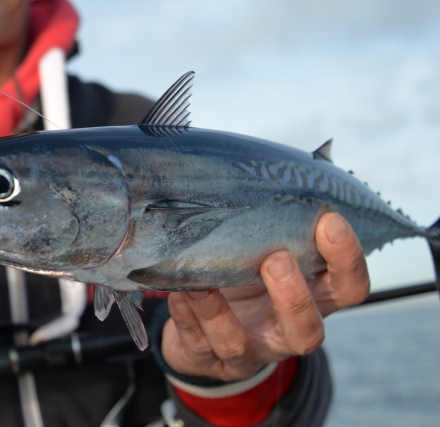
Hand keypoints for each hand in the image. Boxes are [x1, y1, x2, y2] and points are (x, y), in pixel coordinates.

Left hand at [161, 212, 369, 380]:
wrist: (205, 336)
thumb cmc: (243, 279)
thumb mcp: (264, 253)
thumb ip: (274, 225)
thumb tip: (267, 169)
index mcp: (311, 300)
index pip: (348, 287)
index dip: (346, 259)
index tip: (329, 220)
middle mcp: (285, 331)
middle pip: (308, 330)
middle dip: (293, 298)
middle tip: (276, 259)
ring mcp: (246, 350)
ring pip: (240, 344)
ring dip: (220, 312)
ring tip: (204, 282)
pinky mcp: (206, 357)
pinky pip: (196, 342)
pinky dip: (186, 316)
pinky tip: (178, 293)